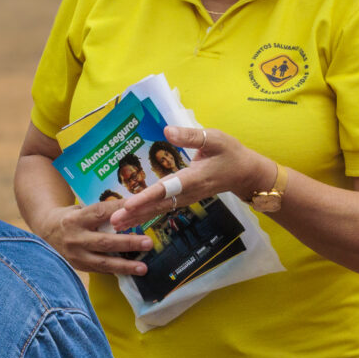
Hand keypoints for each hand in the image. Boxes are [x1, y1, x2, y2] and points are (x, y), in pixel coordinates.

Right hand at [37, 200, 152, 276]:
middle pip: (104, 241)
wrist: (46, 233)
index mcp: (76, 219)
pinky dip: (116, 271)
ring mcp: (76, 255)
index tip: (139, 209)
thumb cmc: (70, 218)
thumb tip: (130, 209)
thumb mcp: (80, 210)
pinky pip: (100, 270)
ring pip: (103, 262)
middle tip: (148, 243)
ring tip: (143, 267)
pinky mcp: (78, 267)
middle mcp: (75, 238)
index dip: (120, 210)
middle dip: (128, 243)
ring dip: (125, 265)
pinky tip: (130, 272)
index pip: (101, 213)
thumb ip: (100, 212)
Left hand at [110, 126, 272, 230]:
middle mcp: (187, 192)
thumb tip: (167, 131)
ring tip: (116, 226)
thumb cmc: (230, 153)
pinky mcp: (184, 200)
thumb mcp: (215, 138)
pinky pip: (163, 209)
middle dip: (136, 213)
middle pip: (158, 205)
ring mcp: (186, 199)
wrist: (245, 173)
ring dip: (138, 218)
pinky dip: (146, 215)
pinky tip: (132, 220)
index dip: (148, 197)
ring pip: (159, 210)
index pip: (167, 189)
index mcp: (194, 177)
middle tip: (114, 221)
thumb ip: (191, 136)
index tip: (130, 204)